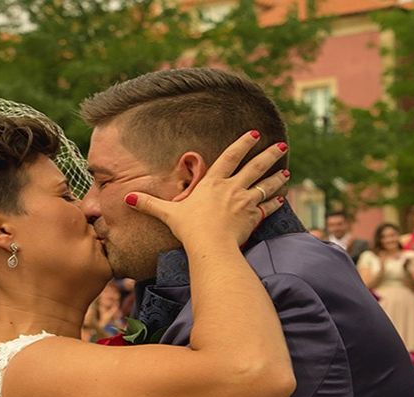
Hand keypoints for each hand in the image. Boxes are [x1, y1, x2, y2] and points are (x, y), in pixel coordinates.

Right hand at [125, 132, 289, 245]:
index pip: (231, 157)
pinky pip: (268, 208)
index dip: (243, 144)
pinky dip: (276, 202)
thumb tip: (127, 198)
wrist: (210, 245)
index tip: (255, 134)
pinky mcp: (253, 218)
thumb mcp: (168, 214)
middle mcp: (232, 188)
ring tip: (286, 171)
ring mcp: (245, 203)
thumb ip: (150, 204)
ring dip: (276, 178)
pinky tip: (283, 198)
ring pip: (265, 186)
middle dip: (268, 154)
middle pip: (254, 167)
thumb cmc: (189, 228)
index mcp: (213, 183)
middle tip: (282, 144)